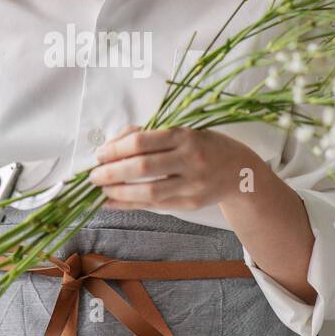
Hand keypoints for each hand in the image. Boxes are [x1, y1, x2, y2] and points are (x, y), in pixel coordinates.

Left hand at [87, 125, 256, 210]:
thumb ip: (149, 134)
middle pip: (142, 167)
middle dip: (112, 171)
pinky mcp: (190, 203)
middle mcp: (190, 159)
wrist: (241, 171)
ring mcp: (192, 184)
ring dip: (119, 191)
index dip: (116, 148)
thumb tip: (113, 144)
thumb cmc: (205, 145)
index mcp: (185, 136)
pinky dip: (130, 204)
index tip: (100, 154)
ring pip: (148, 190)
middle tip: (94, 175)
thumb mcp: (184, 131)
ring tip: (101, 190)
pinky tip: (113, 202)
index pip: (142, 142)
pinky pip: (155, 205)